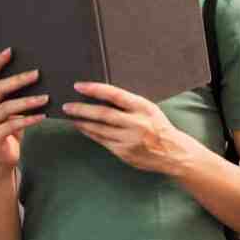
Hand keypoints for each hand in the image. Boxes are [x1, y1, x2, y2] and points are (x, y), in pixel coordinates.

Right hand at [0, 48, 46, 176]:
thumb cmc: (7, 128)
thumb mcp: (7, 109)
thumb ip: (11, 95)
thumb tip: (35, 74)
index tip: (10, 50)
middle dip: (18, 80)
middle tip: (37, 73)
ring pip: (7, 108)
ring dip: (28, 101)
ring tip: (46, 97)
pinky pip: (12, 125)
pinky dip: (29, 120)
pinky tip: (42, 116)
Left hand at [63, 83, 198, 175]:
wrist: (173, 153)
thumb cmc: (158, 126)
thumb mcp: (148, 108)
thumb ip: (128, 103)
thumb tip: (101, 95)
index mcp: (142, 107)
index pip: (114, 94)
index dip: (95, 89)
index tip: (79, 86)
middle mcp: (135, 123)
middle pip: (102, 114)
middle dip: (81, 109)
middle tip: (67, 106)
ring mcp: (128, 139)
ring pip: (99, 129)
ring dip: (82, 122)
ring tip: (71, 116)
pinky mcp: (123, 152)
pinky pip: (102, 141)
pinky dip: (90, 133)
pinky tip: (83, 128)